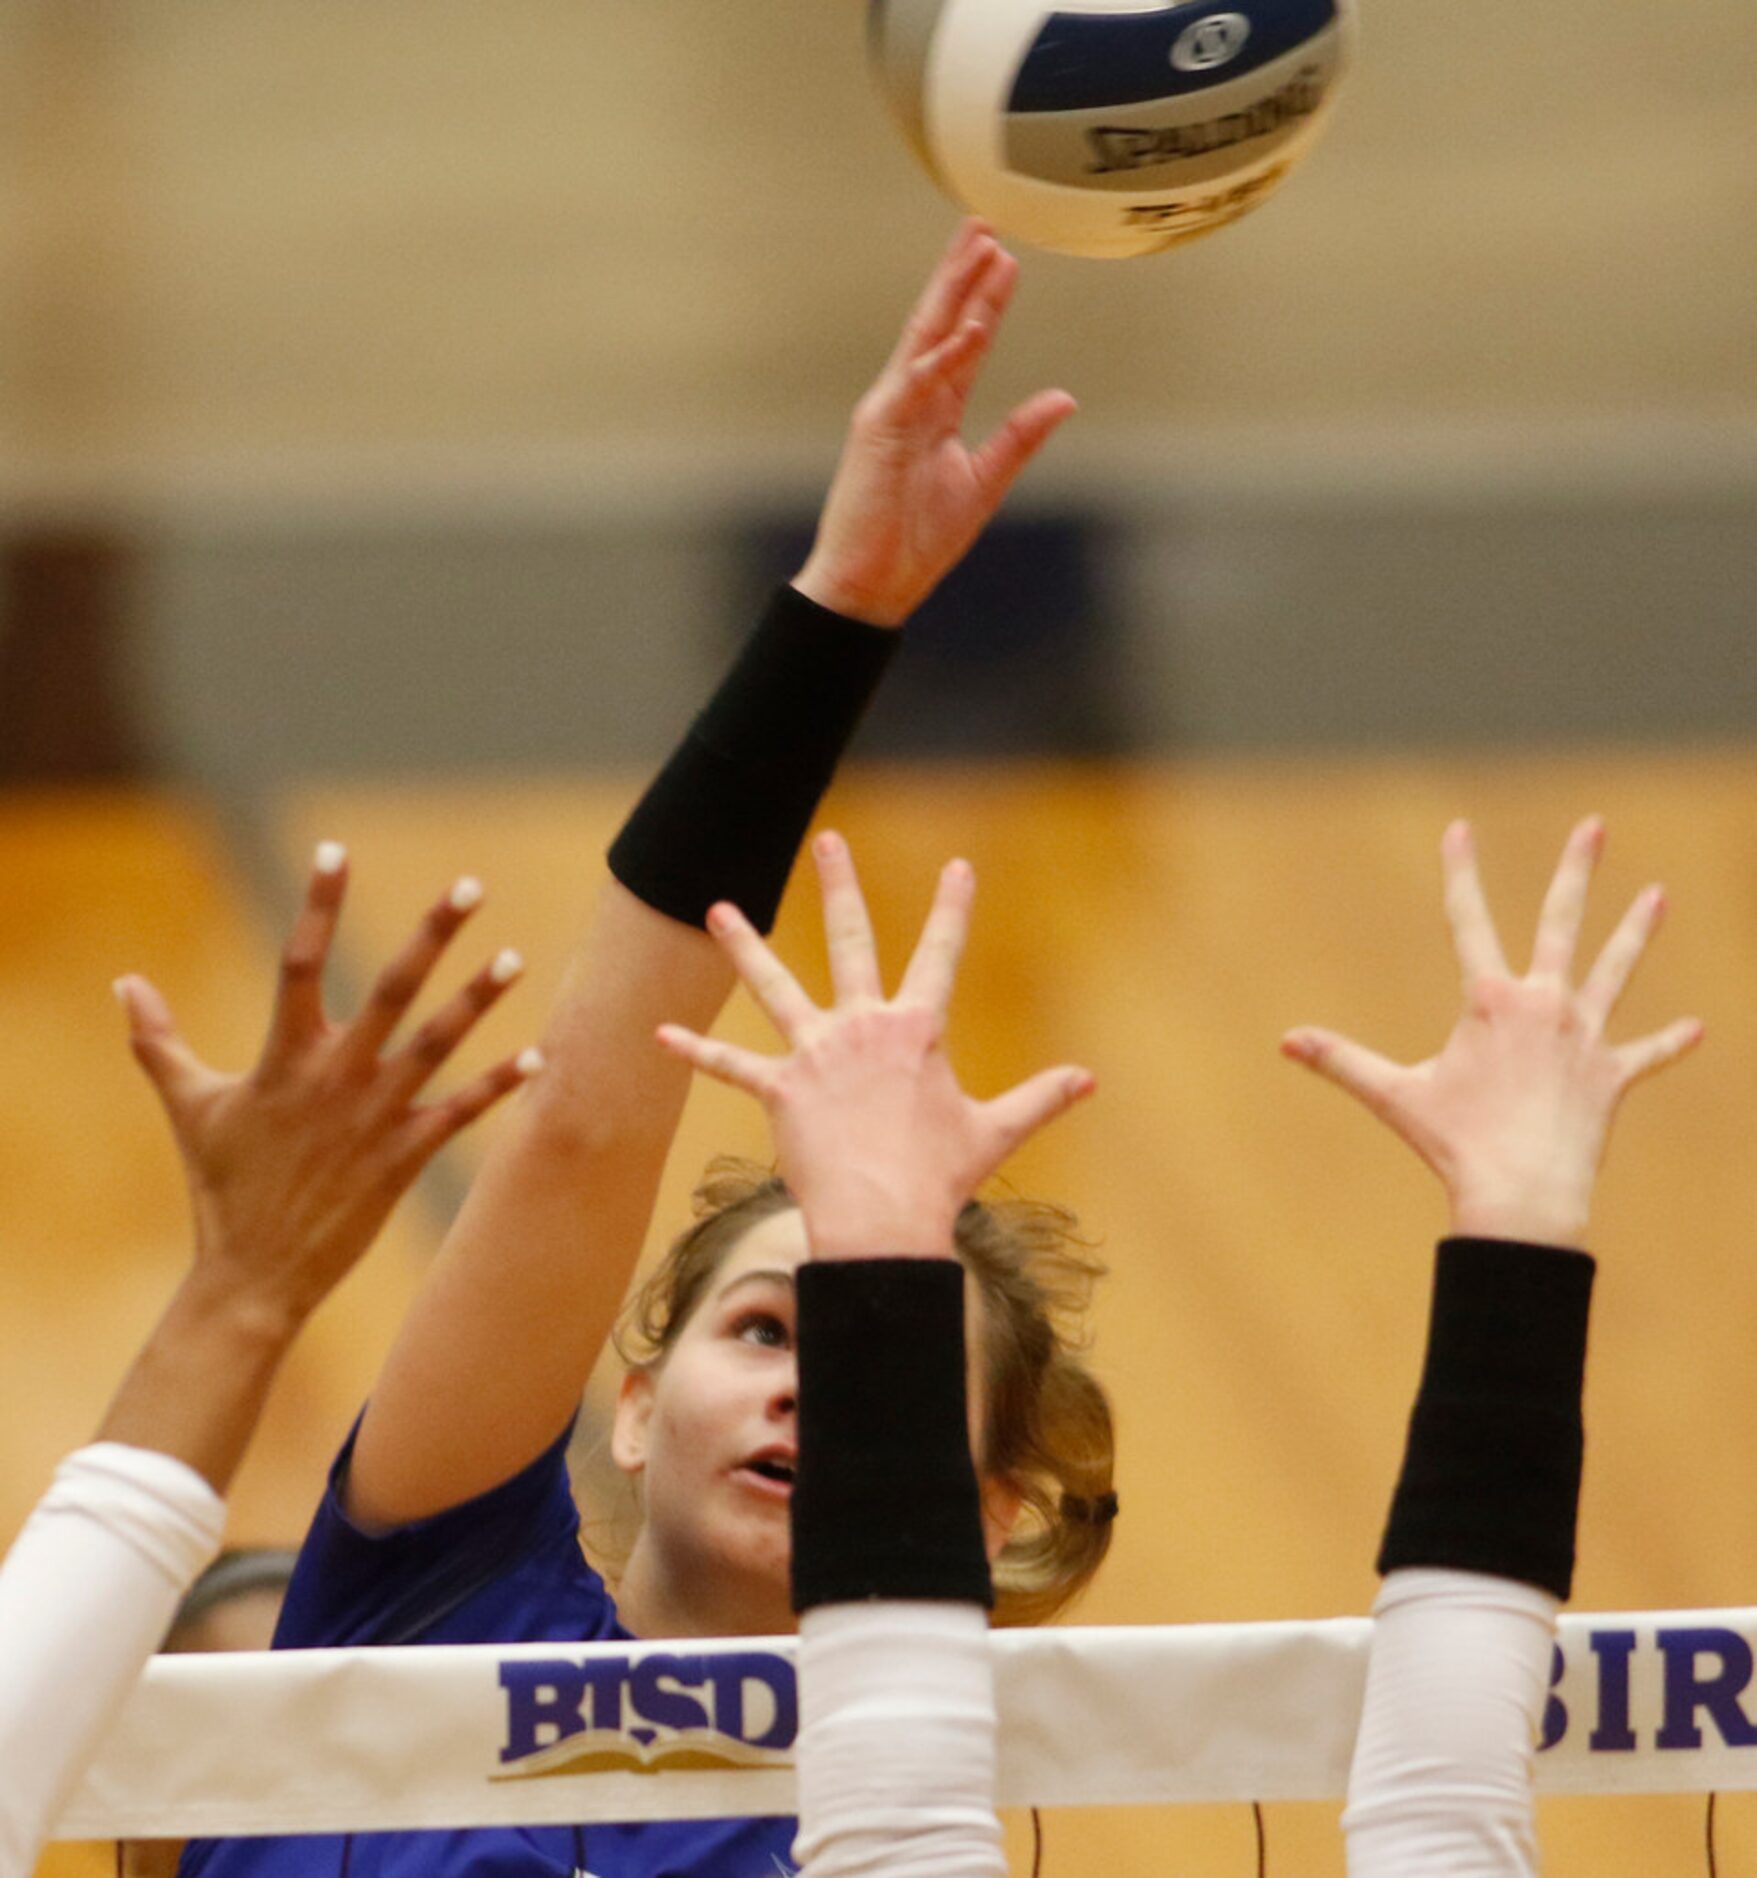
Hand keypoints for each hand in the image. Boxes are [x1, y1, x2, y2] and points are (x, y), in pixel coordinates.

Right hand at [117, 844, 541, 1328]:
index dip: (317, 903)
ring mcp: (375, 1116)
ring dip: (479, 1000)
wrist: (254, 1276)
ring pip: (438, 1043)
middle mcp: (336, 1076)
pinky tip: (537, 1057)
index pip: (300, 960)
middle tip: (470, 886)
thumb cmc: (222, 1188)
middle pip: (393, 988)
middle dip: (433, 934)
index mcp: (283, 1055)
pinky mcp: (404, 1157)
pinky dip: (498, 1086)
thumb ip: (159, 1041)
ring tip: (515, 958)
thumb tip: (124, 984)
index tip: (334, 851)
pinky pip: (460, 1113)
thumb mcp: (189, 1107)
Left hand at [656, 831, 1093, 1256]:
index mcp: (917, 1029)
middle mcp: (863, 1027)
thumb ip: (1042, 1098)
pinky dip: (695, 1051)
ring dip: (745, 945)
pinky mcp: (780, 1090)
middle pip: (851, 940)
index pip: (942, 954)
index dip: (953, 908)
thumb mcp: (996, 1132)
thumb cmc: (939, 1179)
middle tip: (828, 841)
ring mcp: (816, 1055)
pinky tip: (658, 1034)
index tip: (959, 866)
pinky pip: (730, 1066)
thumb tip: (1092, 1079)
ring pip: (774, 985)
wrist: (883, 1221)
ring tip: (718, 908)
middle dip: (841, 886)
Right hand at [791, 219, 1076, 627]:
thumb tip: (1063, 399)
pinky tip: (973, 325)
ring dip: (954, 291)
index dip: (987, 303)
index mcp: (934, 413)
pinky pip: (916, 380)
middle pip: (941, 324)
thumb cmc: (915, 541)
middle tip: (988, 226)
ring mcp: (891, 408)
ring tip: (981, 246)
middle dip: (965, 275)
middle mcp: (910, 400)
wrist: (872, 584)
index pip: (965, 346)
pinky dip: (945, 353)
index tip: (1009, 263)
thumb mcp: (982, 483)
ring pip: (926, 336)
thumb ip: (1020, 438)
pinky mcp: (877, 428)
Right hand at [1282, 817, 1702, 1247]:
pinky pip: (1646, 1054)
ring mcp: (1584, 1039)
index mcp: (1491, 1000)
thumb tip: (1285, 1041)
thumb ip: (1341, 1062)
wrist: (1523, 1196)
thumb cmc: (1456, 1144)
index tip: (1459, 828)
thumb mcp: (1394, 1096)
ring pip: (1613, 972)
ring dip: (1636, 932)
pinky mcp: (1612, 1077)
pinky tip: (1697, 1028)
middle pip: (1562, 922)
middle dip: (1577, 870)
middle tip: (1594, 825)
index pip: (1466, 919)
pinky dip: (1669, 1043)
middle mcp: (1544, 1006)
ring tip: (1658, 896)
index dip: (1459, 870)